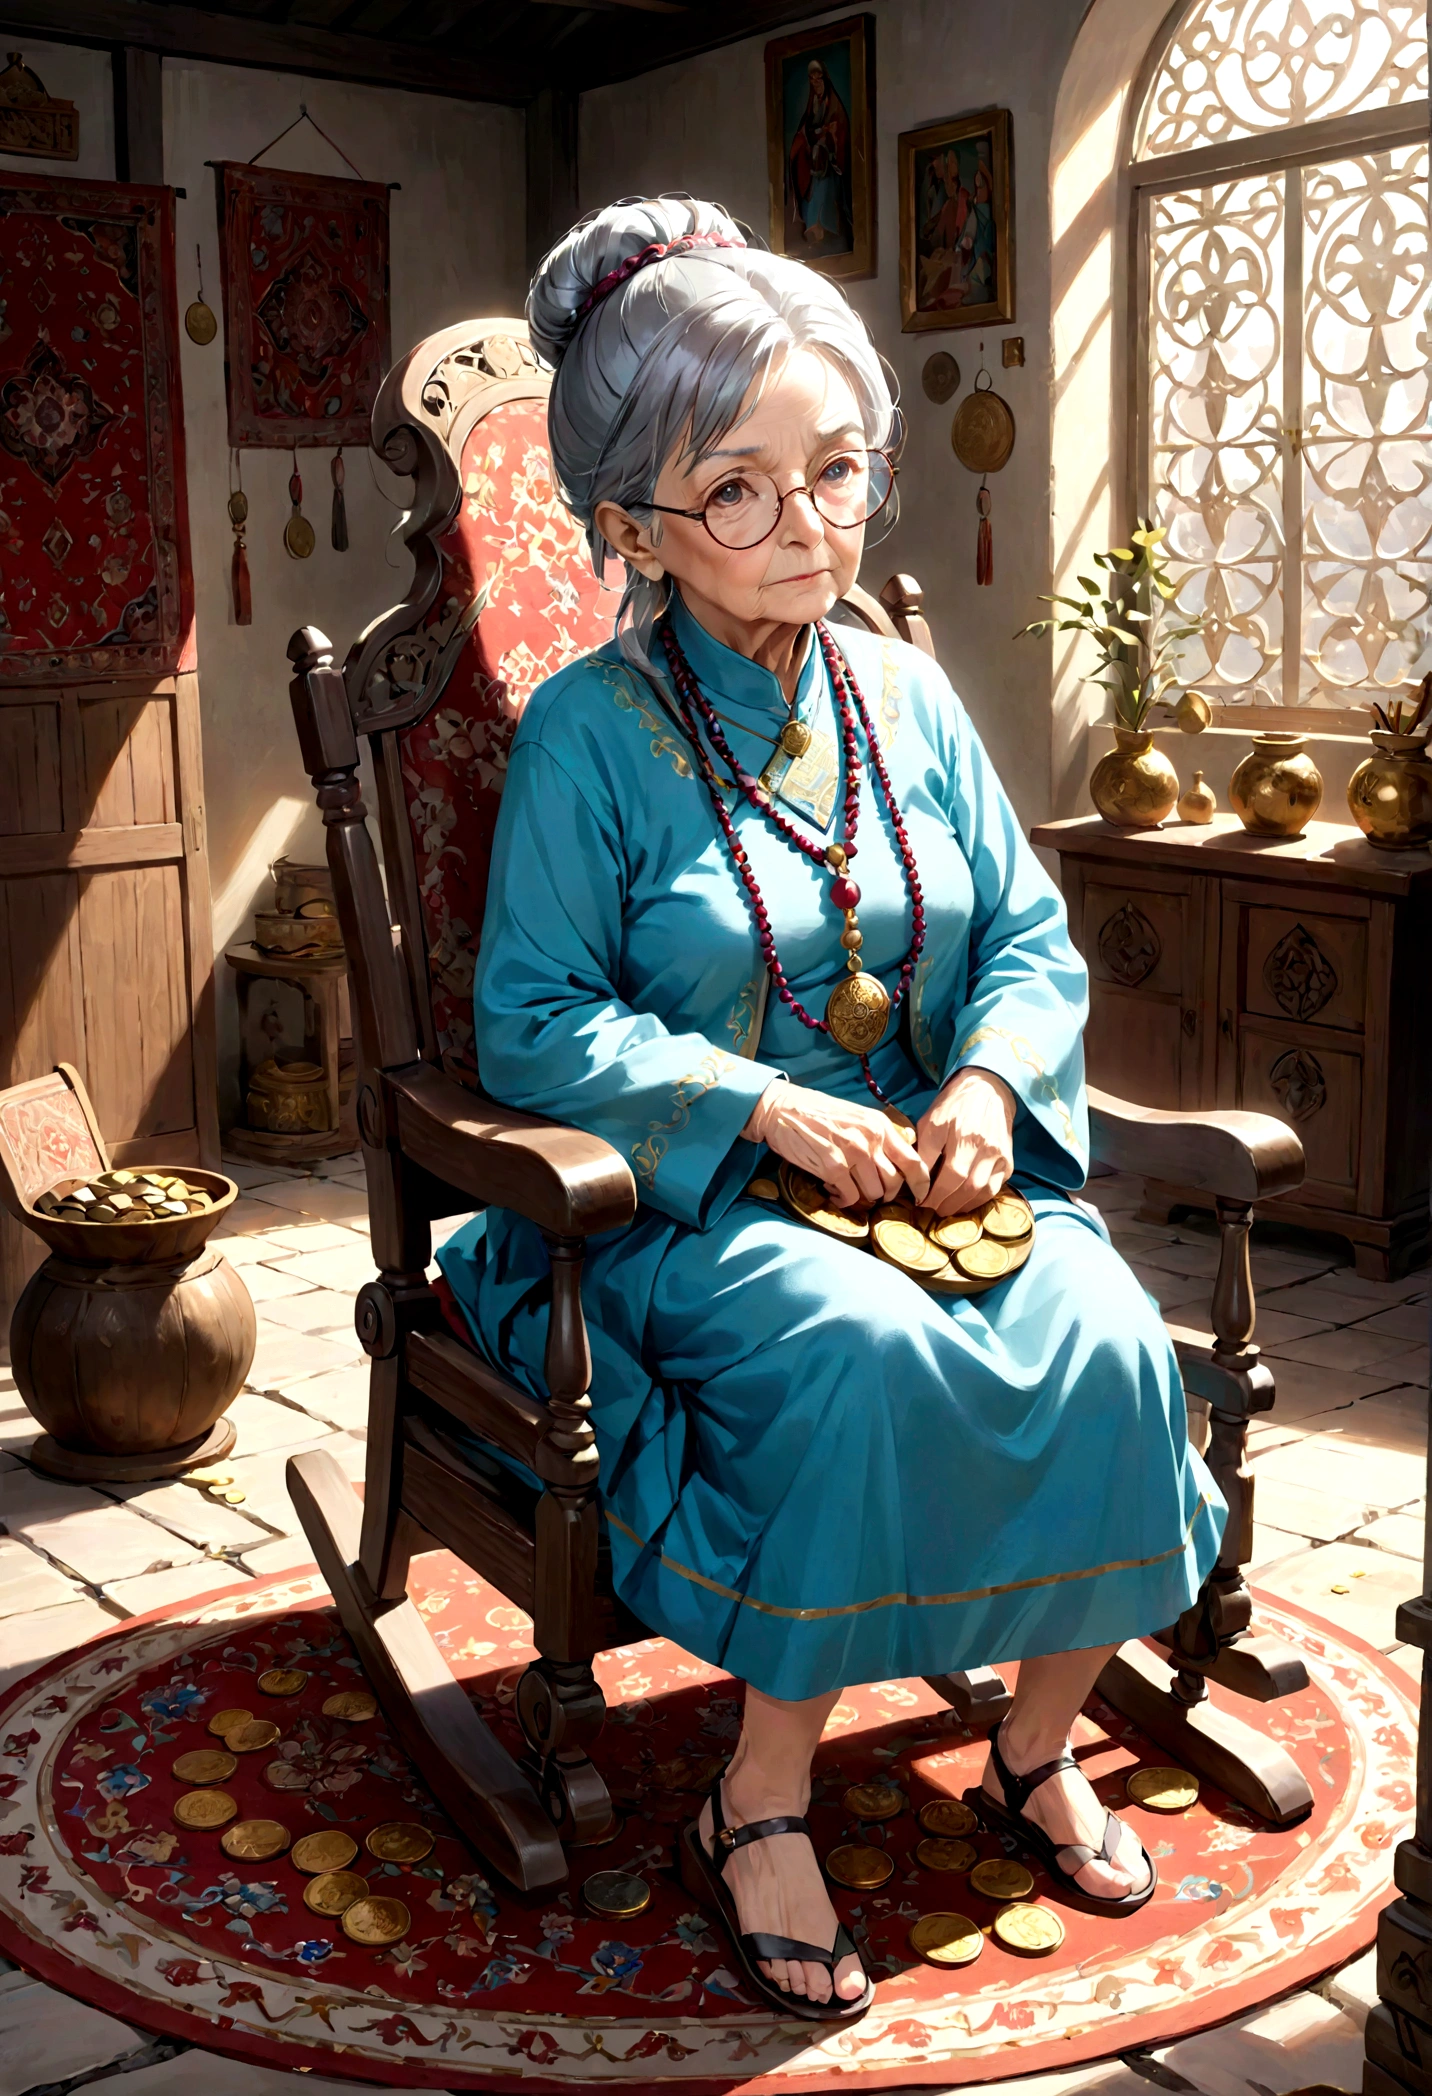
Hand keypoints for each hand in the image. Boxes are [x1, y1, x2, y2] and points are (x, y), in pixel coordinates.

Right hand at [745, 1079, 929, 1210]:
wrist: (782, 1108)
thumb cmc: (819, 1112)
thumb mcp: (858, 1116)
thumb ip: (879, 1135)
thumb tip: (898, 1159)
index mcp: (880, 1126)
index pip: (913, 1161)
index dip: (921, 1183)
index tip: (920, 1196)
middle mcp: (871, 1139)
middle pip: (894, 1183)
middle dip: (885, 1194)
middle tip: (871, 1193)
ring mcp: (852, 1153)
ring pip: (872, 1192)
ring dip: (861, 1196)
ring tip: (847, 1187)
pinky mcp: (832, 1166)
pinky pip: (849, 1196)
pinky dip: (842, 1199)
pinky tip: (833, 1190)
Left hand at [915, 1067, 1014, 1216]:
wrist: (987, 1089)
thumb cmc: (953, 1105)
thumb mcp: (931, 1121)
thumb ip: (924, 1149)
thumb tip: (916, 1180)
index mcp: (958, 1132)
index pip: (946, 1174)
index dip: (932, 1193)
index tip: (920, 1201)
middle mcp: (981, 1144)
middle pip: (964, 1185)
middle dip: (945, 1203)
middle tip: (932, 1208)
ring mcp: (997, 1153)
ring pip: (980, 1190)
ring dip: (962, 1205)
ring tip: (946, 1209)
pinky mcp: (1007, 1159)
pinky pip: (995, 1188)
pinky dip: (979, 1200)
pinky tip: (966, 1202)